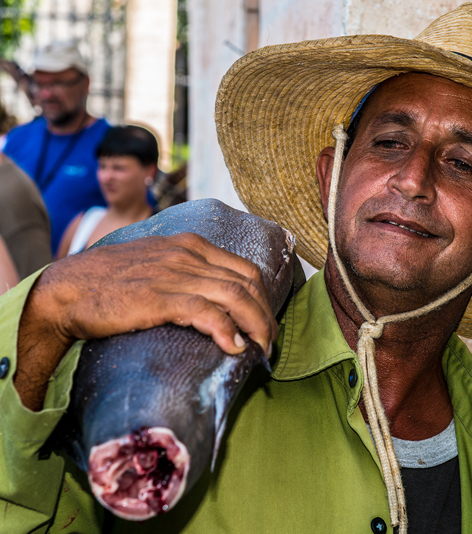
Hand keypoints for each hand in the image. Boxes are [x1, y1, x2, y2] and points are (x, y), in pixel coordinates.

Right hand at [15, 233, 276, 409]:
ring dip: (256, 326)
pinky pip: (206, 313)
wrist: (66, 289)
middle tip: (269, 341)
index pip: (246, 269)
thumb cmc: (110, 281)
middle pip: (248, 283)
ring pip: (236, 297)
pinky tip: (233, 348)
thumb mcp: (156, 263)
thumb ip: (185, 273)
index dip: (264, 298)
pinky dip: (227, 331)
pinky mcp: (159, 298)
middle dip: (266, 315)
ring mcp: (174, 275)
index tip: (266, 322)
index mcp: (190, 246)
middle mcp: (188, 256)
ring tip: (260, 349)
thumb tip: (213, 300)